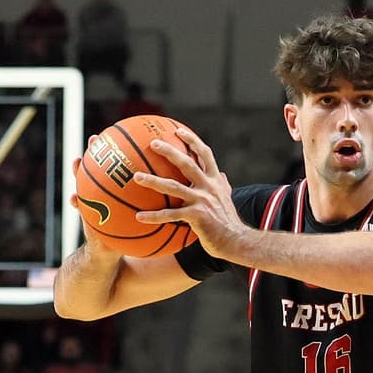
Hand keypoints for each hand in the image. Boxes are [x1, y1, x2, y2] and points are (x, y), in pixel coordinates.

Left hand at [134, 128, 246, 261]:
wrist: (236, 241)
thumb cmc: (229, 222)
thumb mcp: (228, 199)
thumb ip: (223, 186)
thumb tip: (223, 176)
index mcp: (215, 180)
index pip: (205, 154)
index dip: (192, 141)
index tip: (178, 131)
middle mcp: (209, 187)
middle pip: (187, 163)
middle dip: (169, 151)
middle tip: (153, 144)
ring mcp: (202, 201)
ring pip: (173, 187)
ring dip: (153, 181)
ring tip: (136, 177)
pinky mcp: (196, 217)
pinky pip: (170, 215)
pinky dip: (154, 216)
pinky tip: (139, 217)